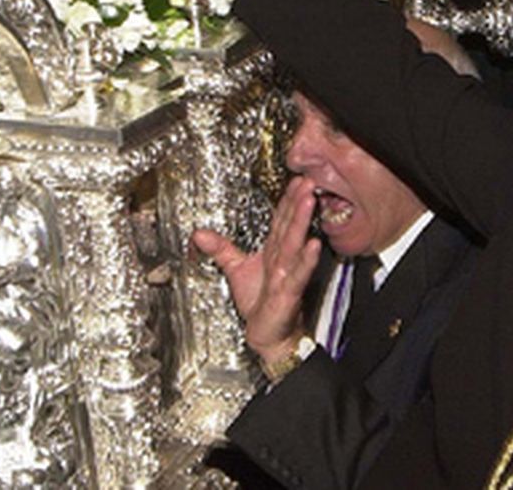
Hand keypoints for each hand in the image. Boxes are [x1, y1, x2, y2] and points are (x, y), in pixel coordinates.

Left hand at [192, 175, 322, 362]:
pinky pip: (297, 274)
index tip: (294, 179)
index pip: (280, 219)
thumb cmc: (259, 303)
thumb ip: (221, 249)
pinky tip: (312, 245)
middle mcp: (282, 259)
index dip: (285, 198)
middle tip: (306, 179)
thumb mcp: (235, 270)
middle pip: (289, 225)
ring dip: (302, 221)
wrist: (268, 334)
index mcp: (273, 251)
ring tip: (309, 200)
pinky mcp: (289, 293)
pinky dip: (305, 260)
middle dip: (297, 201)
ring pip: (294, 243)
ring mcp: (287, 275)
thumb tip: (199, 233)